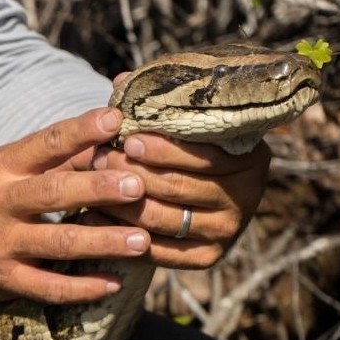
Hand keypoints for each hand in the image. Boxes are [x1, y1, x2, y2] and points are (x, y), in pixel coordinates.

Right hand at [0, 107, 150, 304]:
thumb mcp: (0, 171)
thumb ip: (49, 158)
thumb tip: (106, 137)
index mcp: (1, 168)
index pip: (44, 144)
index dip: (79, 131)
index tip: (113, 119)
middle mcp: (1, 204)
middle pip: (54, 193)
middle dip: (98, 189)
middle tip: (137, 186)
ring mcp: (2, 244)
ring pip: (58, 243)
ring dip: (102, 242)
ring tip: (142, 241)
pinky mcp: (6, 279)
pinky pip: (48, 287)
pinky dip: (83, 288)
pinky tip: (113, 283)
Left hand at [87, 73, 271, 269]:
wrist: (195, 189)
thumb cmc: (182, 144)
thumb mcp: (177, 122)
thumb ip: (154, 102)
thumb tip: (121, 81)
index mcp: (249, 158)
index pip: (203, 156)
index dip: (163, 149)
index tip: (128, 139)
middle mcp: (246, 197)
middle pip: (177, 187)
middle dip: (131, 172)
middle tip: (97, 160)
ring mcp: (228, 231)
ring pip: (162, 218)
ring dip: (120, 202)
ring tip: (89, 185)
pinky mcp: (207, 258)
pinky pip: (159, 250)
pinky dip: (123, 234)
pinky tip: (93, 218)